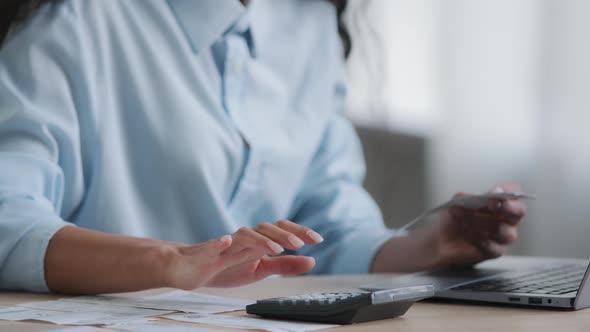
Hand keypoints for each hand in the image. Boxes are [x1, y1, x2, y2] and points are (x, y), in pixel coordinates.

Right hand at [166, 220, 322, 289]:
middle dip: (284, 234)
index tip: (317, 239)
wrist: (195, 270)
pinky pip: (213, 245)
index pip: (280, 230)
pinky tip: (228, 242)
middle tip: (301, 244)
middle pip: (266, 227)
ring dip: (261, 239)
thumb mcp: (262, 269)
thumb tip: (312, 261)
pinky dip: (219, 242)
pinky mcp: (208, 253)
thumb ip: (285, 266)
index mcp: (258, 241)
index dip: (298, 231)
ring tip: (276, 249)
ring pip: (245, 234)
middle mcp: (245, 238)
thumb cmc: (228, 267)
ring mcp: (226, 244)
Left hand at [432, 183, 526, 266]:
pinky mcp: (494, 252)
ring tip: (467, 221)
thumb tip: (480, 197)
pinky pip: (496, 248)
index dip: (509, 192)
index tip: (496, 191)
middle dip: (508, 208)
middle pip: (519, 213)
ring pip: (507, 232)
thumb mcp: (456, 203)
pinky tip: (472, 236)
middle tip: (492, 205)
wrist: (436, 239)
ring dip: (486, 224)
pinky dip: (483, 241)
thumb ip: (470, 198)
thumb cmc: (449, 220)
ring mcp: (500, 236)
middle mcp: (503, 219)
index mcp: (497, 203)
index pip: (514, 194)